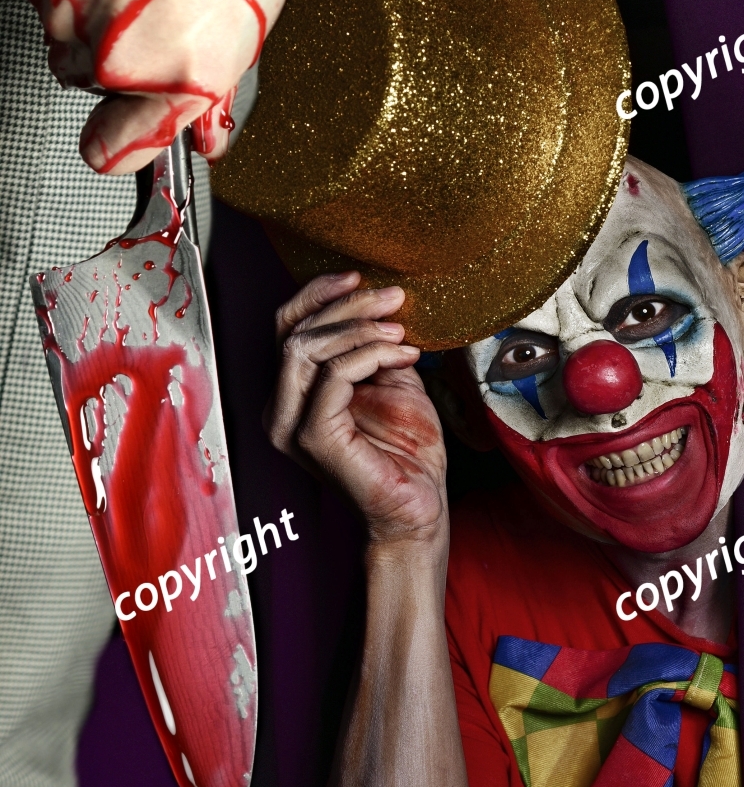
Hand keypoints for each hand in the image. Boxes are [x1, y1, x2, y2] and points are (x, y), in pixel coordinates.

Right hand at [12, 0, 289, 172]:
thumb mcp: (256, 8)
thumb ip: (222, 77)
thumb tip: (206, 123)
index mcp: (175, 74)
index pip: (116, 152)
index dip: (122, 147)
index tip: (123, 142)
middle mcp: (112, 51)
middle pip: (95, 84)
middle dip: (123, 59)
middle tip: (159, 10)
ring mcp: (64, 3)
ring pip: (68, 36)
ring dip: (98, 13)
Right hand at [269, 273, 448, 546]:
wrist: (418, 509)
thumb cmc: (406, 452)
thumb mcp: (391, 382)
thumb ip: (373, 346)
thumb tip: (380, 301)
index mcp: (293, 394)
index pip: (287, 328)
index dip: (318, 295)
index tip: (359, 276)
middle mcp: (282, 409)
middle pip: (295, 332)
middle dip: (347, 305)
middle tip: (394, 299)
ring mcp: (292, 425)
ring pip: (307, 348)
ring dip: (360, 328)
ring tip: (401, 330)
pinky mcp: (313, 438)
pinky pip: (333, 375)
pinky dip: (371, 355)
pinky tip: (403, 357)